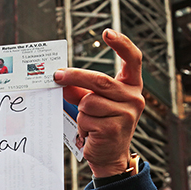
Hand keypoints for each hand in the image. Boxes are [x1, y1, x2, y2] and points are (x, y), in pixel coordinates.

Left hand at [54, 29, 144, 177]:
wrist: (110, 157)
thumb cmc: (102, 125)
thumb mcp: (94, 103)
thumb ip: (81, 89)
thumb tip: (61, 79)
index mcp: (132, 87)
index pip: (133, 60)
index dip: (122, 44)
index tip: (107, 32)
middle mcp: (134, 98)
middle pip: (99, 80)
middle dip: (74, 77)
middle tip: (57, 76)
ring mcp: (126, 114)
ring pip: (89, 102)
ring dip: (81, 112)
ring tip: (89, 123)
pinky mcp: (114, 128)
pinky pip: (86, 118)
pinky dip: (82, 126)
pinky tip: (91, 134)